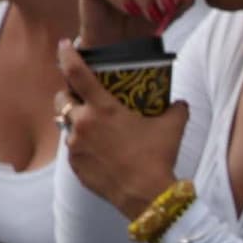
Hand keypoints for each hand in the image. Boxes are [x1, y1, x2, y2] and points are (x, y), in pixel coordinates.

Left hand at [58, 41, 186, 217]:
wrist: (146, 196)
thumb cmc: (157, 158)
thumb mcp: (172, 129)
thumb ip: (176, 110)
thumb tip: (180, 103)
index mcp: (103, 108)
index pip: (76, 73)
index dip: (67, 55)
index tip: (64, 45)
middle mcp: (83, 123)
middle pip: (62, 99)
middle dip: (69, 95)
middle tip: (81, 98)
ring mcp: (75, 146)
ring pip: (67, 126)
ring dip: (78, 124)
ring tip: (96, 131)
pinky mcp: (75, 166)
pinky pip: (74, 150)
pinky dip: (84, 148)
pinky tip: (102, 154)